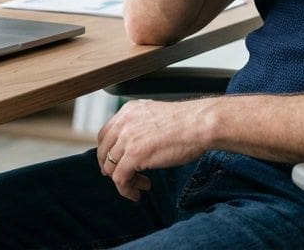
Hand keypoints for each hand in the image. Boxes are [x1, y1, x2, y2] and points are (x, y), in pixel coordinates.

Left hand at [95, 99, 211, 200]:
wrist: (200, 124)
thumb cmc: (188, 123)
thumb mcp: (157, 117)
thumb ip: (142, 127)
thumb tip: (137, 146)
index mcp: (128, 111)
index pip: (106, 134)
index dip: (108, 152)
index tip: (115, 163)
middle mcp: (124, 122)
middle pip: (104, 151)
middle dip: (111, 168)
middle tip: (123, 178)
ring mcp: (127, 139)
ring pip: (110, 167)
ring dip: (123, 181)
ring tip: (141, 185)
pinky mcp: (134, 155)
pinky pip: (120, 178)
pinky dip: (126, 189)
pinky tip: (138, 192)